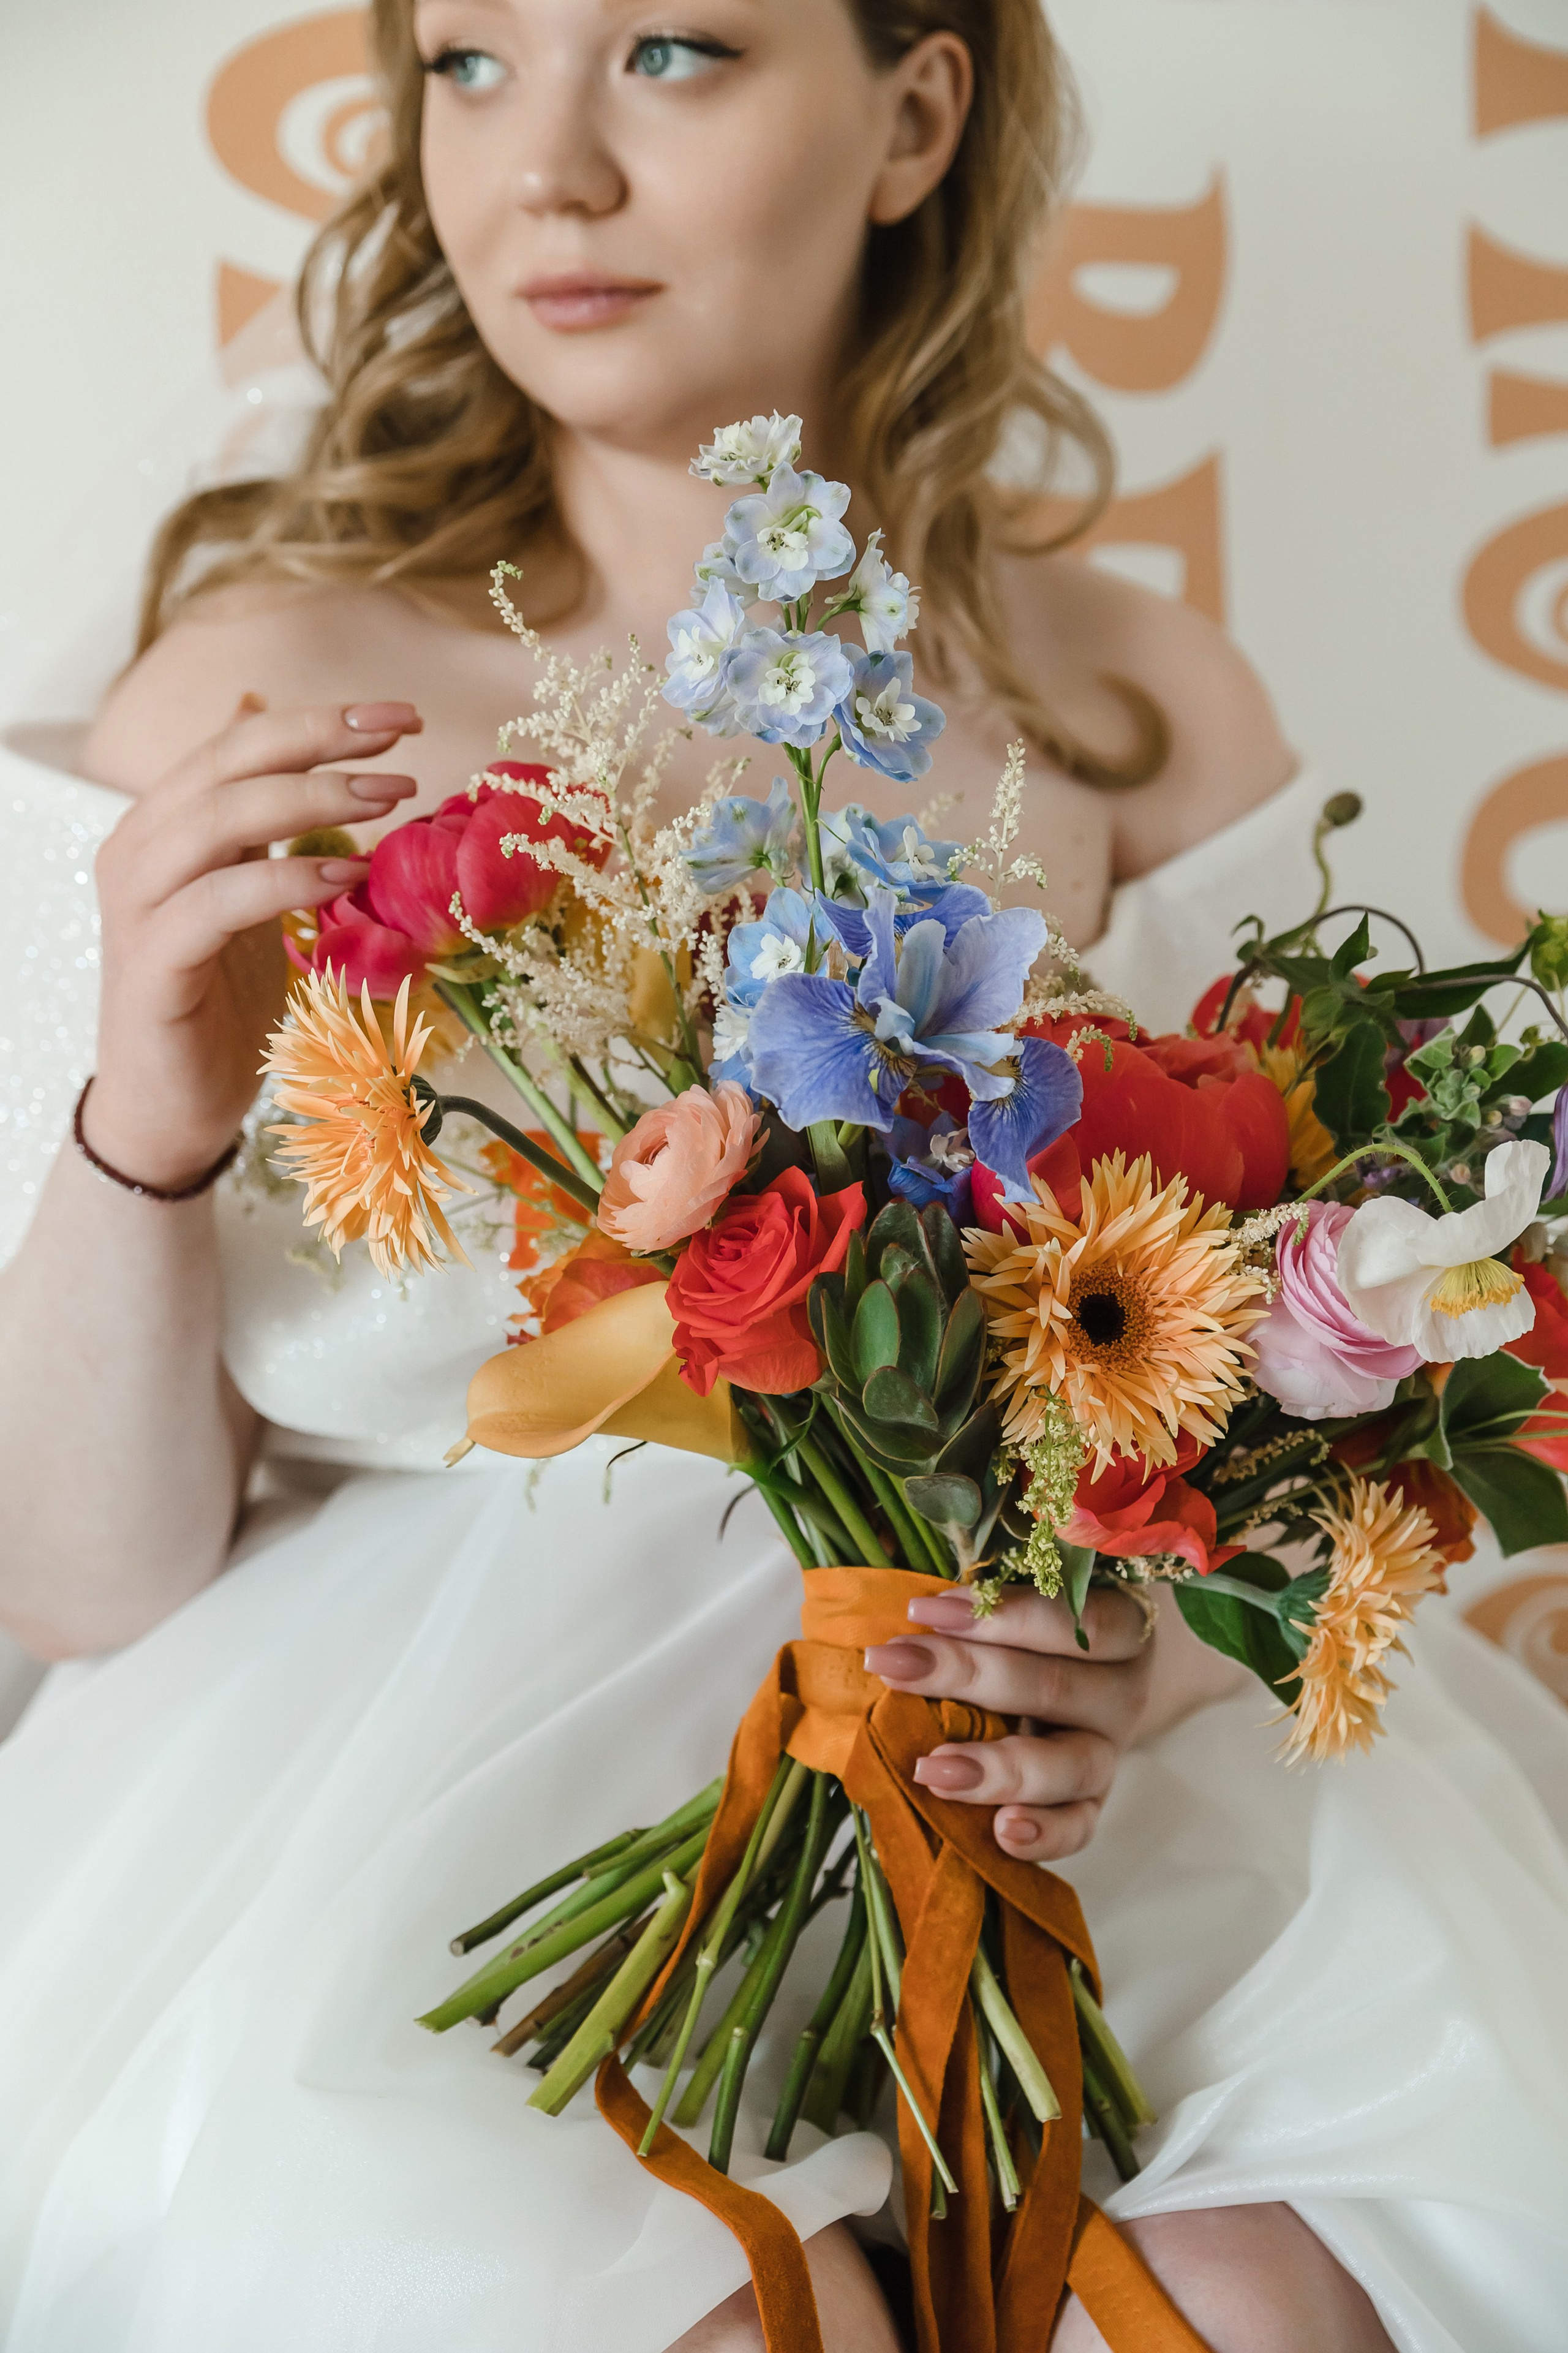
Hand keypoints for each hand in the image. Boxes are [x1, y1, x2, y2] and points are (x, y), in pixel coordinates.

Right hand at [88, 698, 421, 1188]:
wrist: (171, 1106)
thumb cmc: (218, 1000)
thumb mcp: (245, 891)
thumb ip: (252, 814)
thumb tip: (256, 709)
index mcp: (164, 826)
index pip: (237, 745)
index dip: (317, 721)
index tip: (399, 717)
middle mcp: (139, 852)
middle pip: (226, 765)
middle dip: (320, 743)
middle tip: (403, 744)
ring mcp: (138, 908)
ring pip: (215, 820)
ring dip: (310, 800)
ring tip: (391, 798)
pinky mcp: (152, 967)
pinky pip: (214, 904)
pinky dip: (282, 881)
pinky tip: (345, 876)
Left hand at [864, 1585, 1154, 1862]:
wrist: (1089, 1682)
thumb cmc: (1040, 1634)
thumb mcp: (1027, 1610)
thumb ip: (985, 1607)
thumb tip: (908, 1616)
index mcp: (1121, 1630)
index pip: (1076, 1619)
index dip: (1003, 1612)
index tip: (924, 1607)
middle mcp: (1121, 1693)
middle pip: (1053, 1686)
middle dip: (965, 1673)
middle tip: (893, 1666)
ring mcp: (1109, 1754)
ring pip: (1068, 1766)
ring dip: (996, 1768)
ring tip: (931, 1771)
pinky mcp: (1092, 1805)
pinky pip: (1079, 1827)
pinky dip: (1045, 1834)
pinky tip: (1002, 1832)